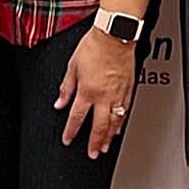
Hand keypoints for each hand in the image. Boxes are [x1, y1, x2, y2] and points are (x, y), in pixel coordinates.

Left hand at [55, 28, 137, 158]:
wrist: (115, 35)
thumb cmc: (94, 46)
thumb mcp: (72, 66)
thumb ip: (66, 87)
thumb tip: (59, 102)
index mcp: (87, 91)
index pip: (77, 118)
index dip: (71, 132)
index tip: (68, 140)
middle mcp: (103, 96)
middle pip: (98, 126)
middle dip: (94, 143)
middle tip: (93, 154)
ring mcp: (118, 94)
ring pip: (114, 121)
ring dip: (109, 136)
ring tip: (106, 146)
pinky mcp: (129, 88)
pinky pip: (125, 110)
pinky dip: (121, 121)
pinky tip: (119, 127)